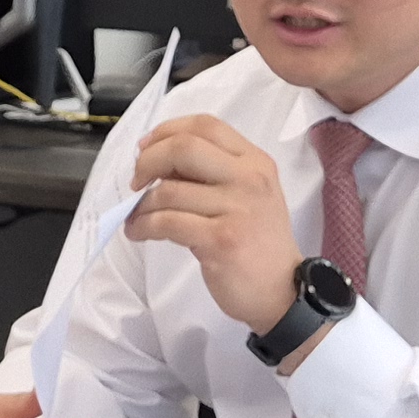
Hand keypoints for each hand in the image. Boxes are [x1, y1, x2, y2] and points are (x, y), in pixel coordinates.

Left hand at [126, 114, 303, 342]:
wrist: (283, 292)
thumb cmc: (259, 244)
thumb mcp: (246, 196)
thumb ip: (212, 173)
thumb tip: (159, 162)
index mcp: (255, 162)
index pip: (206, 125)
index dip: (167, 131)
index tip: (146, 148)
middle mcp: (249, 178)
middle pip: (184, 147)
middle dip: (148, 161)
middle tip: (136, 182)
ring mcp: (237, 208)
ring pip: (169, 190)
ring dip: (140, 204)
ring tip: (135, 217)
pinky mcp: (221, 239)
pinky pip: (166, 222)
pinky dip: (143, 226)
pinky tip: (138, 232)